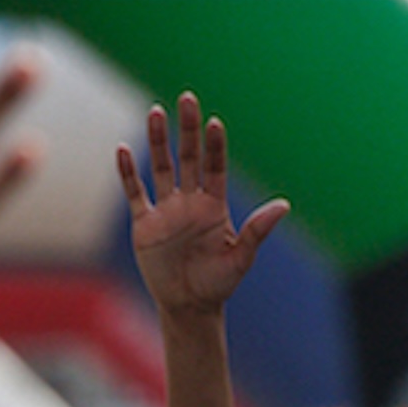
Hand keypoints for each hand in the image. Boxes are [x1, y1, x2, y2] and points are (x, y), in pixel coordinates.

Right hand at [116, 93, 288, 318]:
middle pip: (188, 158)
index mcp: (214, 207)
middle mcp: (190, 202)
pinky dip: (128, 173)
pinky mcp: (145, 225)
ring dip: (158, 141)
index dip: (215, 146)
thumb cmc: (219, 284)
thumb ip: (258, 230)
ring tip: (155, 112)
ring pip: (160, 168)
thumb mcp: (241, 258)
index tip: (215, 123)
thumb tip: (284, 205)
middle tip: (187, 99)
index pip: (215, 168)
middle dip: (187, 129)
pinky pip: (135, 193)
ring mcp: (166, 211)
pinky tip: (123, 150)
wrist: (189, 307)